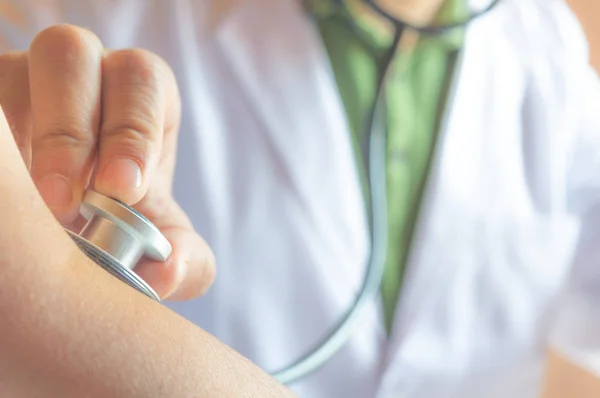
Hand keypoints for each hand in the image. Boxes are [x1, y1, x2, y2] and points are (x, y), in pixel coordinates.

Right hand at [0, 24, 214, 299]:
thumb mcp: (161, 238)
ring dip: (19, 135)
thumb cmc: (127, 219)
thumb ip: (186, 258)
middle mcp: (84, 75)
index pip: (142, 79)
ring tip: (28, 204)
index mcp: (139, 95)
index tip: (121, 191)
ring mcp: (25, 81)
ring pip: (12, 71)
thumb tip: (168, 272)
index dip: (132, 128)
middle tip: (64, 202)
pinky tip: (9, 199)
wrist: (79, 224)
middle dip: (69, 130)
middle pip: (72, 55)